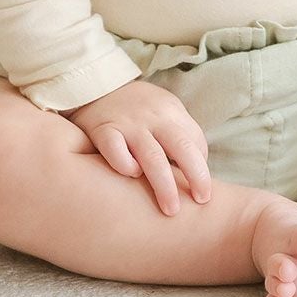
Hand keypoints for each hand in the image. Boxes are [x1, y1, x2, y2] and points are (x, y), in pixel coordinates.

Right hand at [64, 79, 211, 215]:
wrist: (94, 87)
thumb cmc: (135, 108)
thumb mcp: (161, 109)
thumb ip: (177, 133)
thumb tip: (195, 172)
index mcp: (171, 111)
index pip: (196, 141)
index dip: (201, 166)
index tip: (199, 187)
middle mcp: (154, 117)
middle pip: (183, 147)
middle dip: (197, 176)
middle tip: (202, 199)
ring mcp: (128, 124)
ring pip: (153, 156)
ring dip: (165, 185)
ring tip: (171, 210)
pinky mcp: (104, 130)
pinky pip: (116, 150)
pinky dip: (125, 165)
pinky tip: (131, 176)